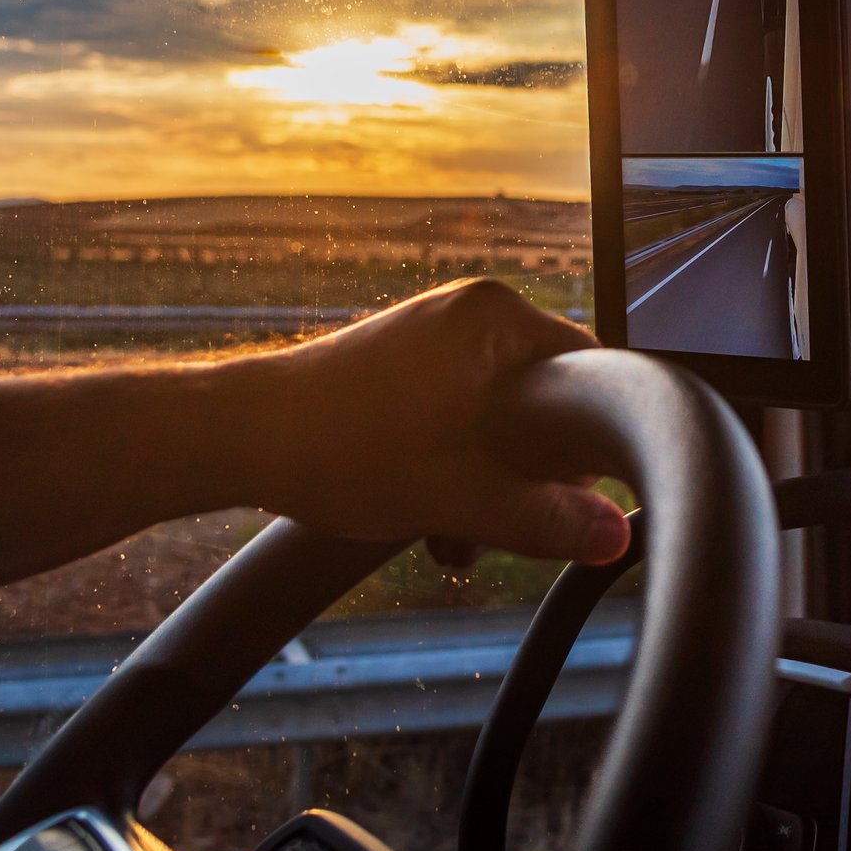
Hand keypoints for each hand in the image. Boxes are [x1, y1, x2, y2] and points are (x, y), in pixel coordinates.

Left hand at [224, 279, 629, 565]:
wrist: (236, 438)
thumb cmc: (340, 449)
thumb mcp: (460, 497)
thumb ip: (546, 519)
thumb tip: (615, 536)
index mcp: (496, 316)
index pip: (591, 374)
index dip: (591, 447)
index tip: (574, 498)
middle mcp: (468, 313)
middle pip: (542, 404)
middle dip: (527, 478)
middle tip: (504, 529)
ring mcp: (431, 336)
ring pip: (496, 420)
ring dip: (485, 484)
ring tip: (452, 538)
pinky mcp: (400, 364)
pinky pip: (457, 416)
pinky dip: (452, 465)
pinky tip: (426, 518)